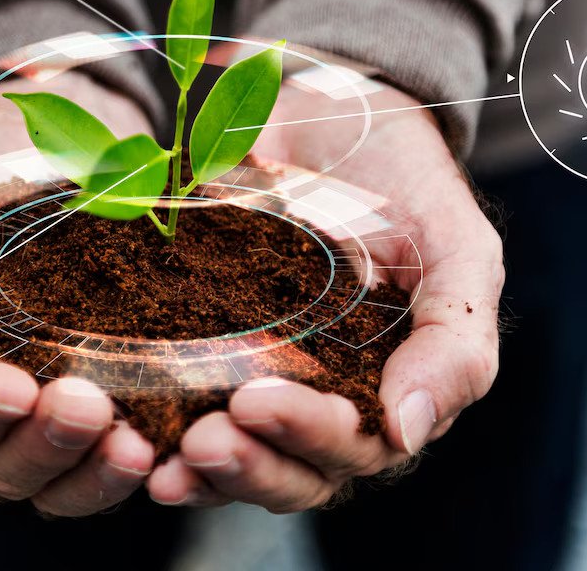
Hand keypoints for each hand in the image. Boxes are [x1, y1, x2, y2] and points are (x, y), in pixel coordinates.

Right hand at [0, 70, 158, 515]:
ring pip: (60, 480)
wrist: (25, 133)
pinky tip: (162, 443)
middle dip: (40, 445)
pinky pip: (116, 457)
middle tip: (82, 404)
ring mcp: (44, 414)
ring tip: (131, 441)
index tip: (10, 384)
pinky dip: (136, 461)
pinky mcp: (110, 400)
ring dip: (92, 469)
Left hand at [147, 78, 502, 511]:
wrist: (339, 113)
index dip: (307, 437)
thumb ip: (455, 341)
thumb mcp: (458, 249)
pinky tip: (128, 438)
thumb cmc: (411, 184)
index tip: (256, 401)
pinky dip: (158, 433)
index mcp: (391, 393)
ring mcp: (266, 381)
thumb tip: (406, 434)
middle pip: (291, 472)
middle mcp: (328, 404)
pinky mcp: (208, 350)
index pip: (354, 447)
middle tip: (203, 439)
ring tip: (163, 460)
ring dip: (202, 471)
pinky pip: (182, 410)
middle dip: (247, 465)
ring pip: (237, 458)